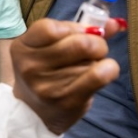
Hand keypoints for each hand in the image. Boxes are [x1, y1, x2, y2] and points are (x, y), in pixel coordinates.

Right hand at [11, 18, 120, 133]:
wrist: (34, 115)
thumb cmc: (46, 74)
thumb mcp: (50, 48)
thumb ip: (80, 31)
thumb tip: (114, 23)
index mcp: (22, 47)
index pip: (50, 28)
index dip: (74, 27)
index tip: (82, 33)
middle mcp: (31, 67)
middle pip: (79, 43)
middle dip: (96, 43)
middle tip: (95, 50)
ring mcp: (48, 86)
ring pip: (91, 60)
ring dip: (98, 61)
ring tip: (88, 69)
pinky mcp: (67, 101)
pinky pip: (99, 76)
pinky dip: (110, 69)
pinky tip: (108, 71)